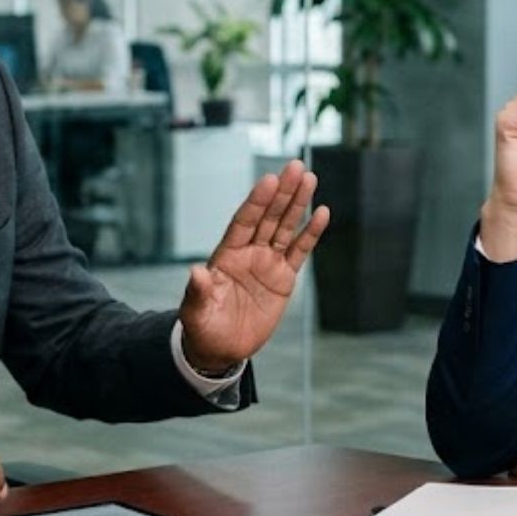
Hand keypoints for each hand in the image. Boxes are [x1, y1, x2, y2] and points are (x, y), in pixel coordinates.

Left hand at [178, 159, 330, 373]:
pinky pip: (299, 252)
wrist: (221, 349)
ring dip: (298, 204)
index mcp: (226, 255)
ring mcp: (267, 263)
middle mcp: (248, 252)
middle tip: (296, 166)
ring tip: (310, 178)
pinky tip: (321, 213)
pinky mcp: (283, 278)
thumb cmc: (203, 328)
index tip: (269, 180)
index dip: (256, 202)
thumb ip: (198, 292)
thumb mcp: (196, 313)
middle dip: (282, 192)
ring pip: (285, 227)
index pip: (244, 222)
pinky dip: (311, 233)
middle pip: (268, 217)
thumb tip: (195, 272)